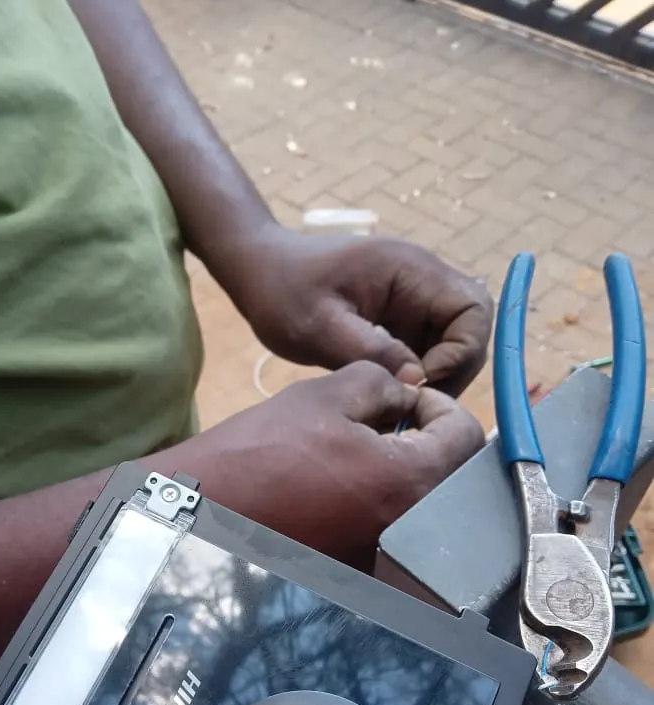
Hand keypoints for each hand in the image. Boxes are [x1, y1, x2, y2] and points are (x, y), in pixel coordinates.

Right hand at [154, 360, 483, 568]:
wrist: (204, 512)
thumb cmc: (261, 452)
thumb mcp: (326, 396)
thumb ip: (383, 384)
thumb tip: (405, 395)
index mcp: (411, 482)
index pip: (465, 435)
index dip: (439, 406)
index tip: (407, 400)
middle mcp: (410, 529)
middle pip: (451, 476)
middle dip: (428, 441)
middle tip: (389, 421)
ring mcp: (385, 558)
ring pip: (423, 506)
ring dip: (407, 473)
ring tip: (363, 452)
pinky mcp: (359, 572)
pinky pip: (392, 533)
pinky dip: (383, 506)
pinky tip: (345, 487)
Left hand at [234, 226, 492, 397]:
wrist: (259, 270)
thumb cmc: (281, 289)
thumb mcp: (318, 325)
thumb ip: (369, 350)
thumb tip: (415, 381)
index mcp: (412, 270)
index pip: (474, 310)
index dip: (461, 352)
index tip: (420, 383)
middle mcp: (422, 282)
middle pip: (471, 331)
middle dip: (452, 371)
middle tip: (413, 405)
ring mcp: (412, 302)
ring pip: (452, 346)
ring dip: (435, 378)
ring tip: (398, 406)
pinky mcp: (399, 321)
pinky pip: (426, 351)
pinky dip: (416, 377)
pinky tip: (389, 398)